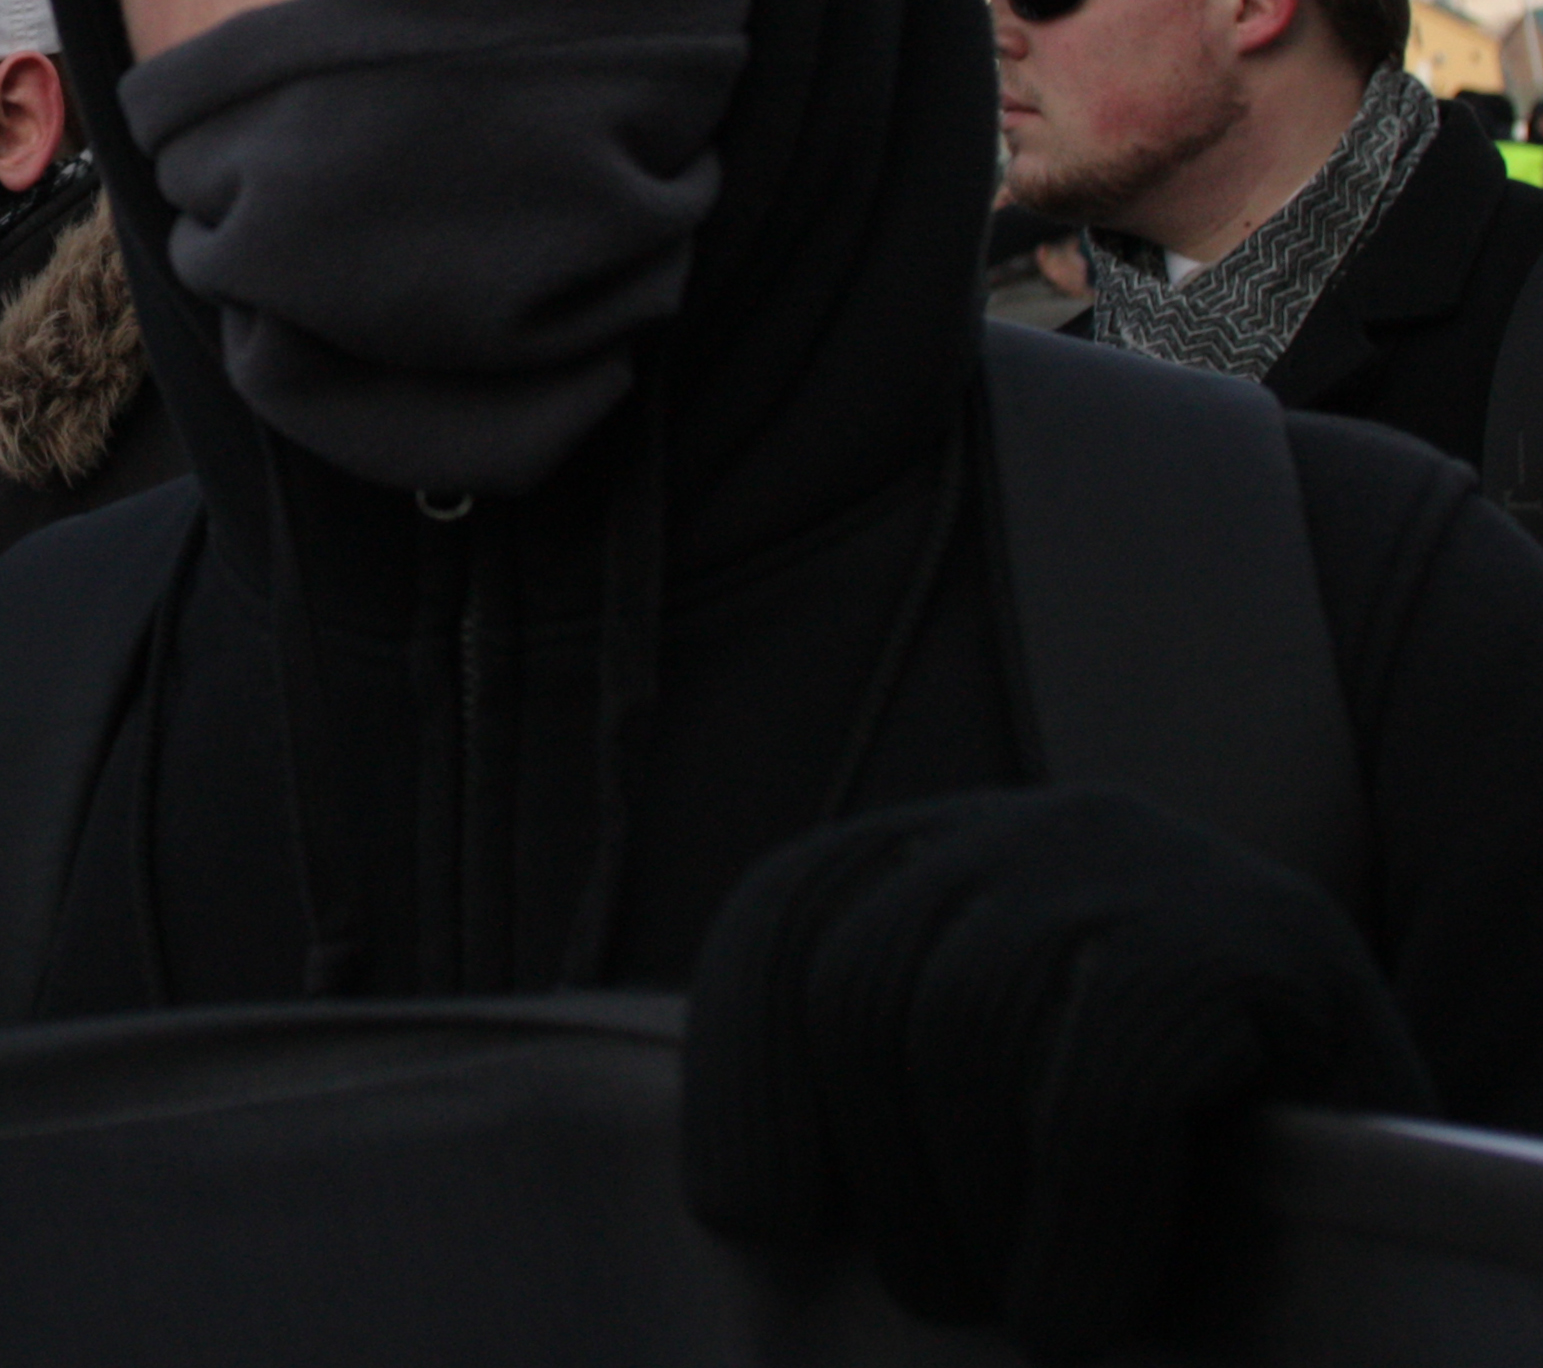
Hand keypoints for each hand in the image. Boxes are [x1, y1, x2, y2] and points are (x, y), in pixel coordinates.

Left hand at [682, 788, 1429, 1360]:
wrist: (1400, 1176)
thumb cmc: (1176, 1168)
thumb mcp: (1005, 1108)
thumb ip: (887, 1099)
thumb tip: (741, 1199)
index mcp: (947, 856)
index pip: (786, 913)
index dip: (747, 1065)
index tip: (751, 1211)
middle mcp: (1037, 827)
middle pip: (860, 978)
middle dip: (880, 1172)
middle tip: (941, 1292)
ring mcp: (1151, 863)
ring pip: (957, 1017)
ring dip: (969, 1203)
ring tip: (1027, 1313)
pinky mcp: (1264, 933)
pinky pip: (1106, 1071)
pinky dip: (1074, 1214)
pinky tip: (1079, 1307)